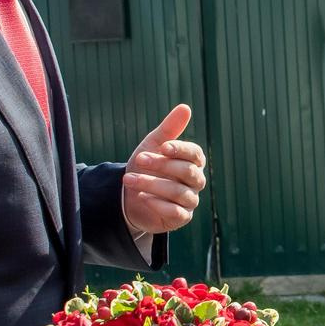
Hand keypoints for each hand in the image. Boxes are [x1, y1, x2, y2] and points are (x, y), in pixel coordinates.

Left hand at [123, 103, 206, 233]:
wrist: (129, 196)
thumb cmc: (146, 167)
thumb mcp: (153, 146)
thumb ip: (169, 129)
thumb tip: (185, 107)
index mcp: (192, 161)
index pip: (195, 154)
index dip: (181, 150)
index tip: (163, 147)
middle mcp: (195, 181)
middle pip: (188, 172)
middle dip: (162, 165)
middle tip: (139, 160)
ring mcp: (190, 200)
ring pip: (179, 192)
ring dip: (152, 184)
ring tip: (129, 180)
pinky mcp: (181, 218)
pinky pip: (176, 212)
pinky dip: (158, 204)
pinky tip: (142, 198)